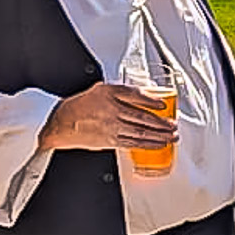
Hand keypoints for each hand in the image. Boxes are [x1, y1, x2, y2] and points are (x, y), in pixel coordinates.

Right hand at [38, 83, 176, 151]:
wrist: (59, 124)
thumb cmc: (79, 106)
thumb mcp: (99, 90)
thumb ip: (121, 92)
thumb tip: (146, 96)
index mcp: (108, 93)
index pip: (136, 95)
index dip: (152, 100)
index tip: (164, 105)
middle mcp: (111, 109)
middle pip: (142, 116)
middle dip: (162, 123)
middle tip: (174, 125)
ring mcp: (111, 126)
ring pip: (141, 131)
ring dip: (160, 135)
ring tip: (172, 136)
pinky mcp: (110, 140)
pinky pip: (134, 143)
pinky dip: (149, 144)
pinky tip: (159, 144)